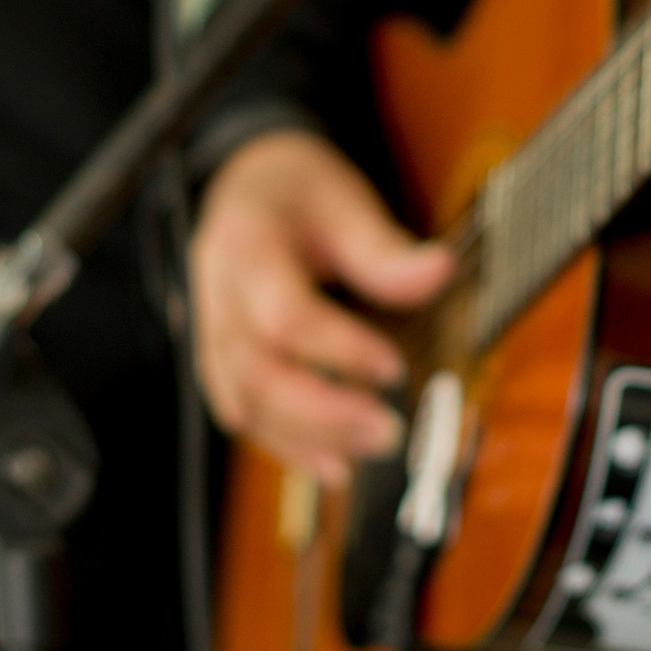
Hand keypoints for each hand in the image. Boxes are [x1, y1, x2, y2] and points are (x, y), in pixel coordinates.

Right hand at [189, 129, 452, 483]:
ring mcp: (211, 332)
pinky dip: (285, 444)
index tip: (394, 368)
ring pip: (241, 402)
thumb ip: (383, 245)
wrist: (243, 187)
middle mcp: (217, 296)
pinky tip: (333, 463)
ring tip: (369, 449)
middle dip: (322, 413)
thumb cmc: (295, 191)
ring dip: (305, 438)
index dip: (339, 349)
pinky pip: (241, 412)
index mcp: (246, 246)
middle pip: (255, 373)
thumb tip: (439, 272)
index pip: (285, 314)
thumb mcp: (342, 198)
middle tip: (389, 431)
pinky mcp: (219, 360)